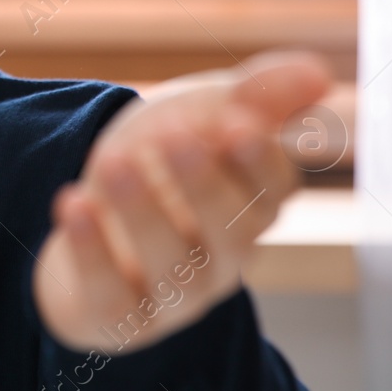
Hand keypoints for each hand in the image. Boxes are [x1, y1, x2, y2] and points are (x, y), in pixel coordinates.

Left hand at [33, 50, 331, 354]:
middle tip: (178, 139)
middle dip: (206, 186)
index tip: (238, 122)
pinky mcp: (121, 317)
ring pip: (172, 265)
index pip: (273, 190)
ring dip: (143, 212)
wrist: (88, 219)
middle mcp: (224, 256)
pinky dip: (93, 253)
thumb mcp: (205, 115)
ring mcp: (175, 294)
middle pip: (230, 231)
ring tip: (113, 162)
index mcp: (252, 206)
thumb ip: (259, 95)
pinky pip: (112, 297)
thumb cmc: (163, 162)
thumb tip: (317, 73)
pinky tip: (73, 203)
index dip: (258, 160)